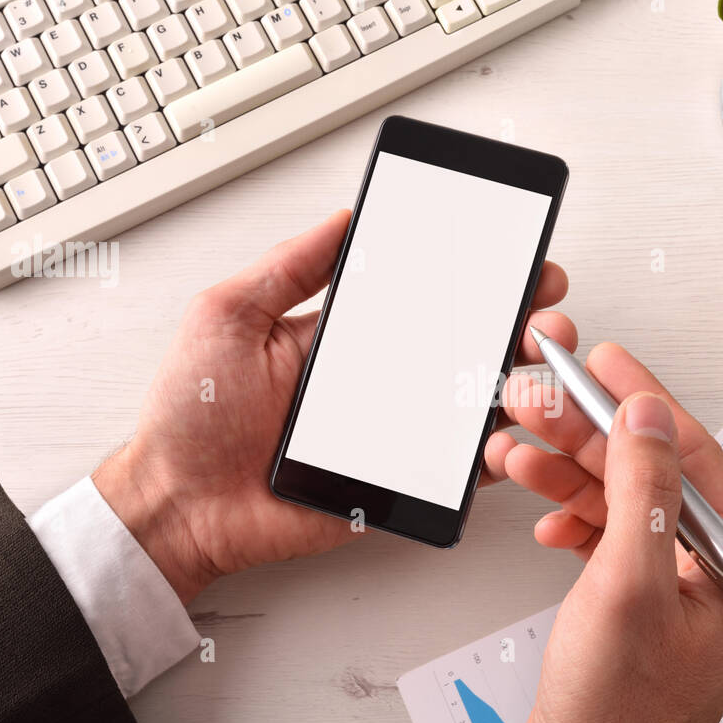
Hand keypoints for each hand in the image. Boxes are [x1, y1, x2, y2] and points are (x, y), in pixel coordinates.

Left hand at [93, 210, 575, 603]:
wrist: (178, 504)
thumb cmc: (191, 415)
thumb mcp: (230, 316)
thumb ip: (290, 267)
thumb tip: (344, 218)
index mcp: (344, 335)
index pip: (424, 296)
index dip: (475, 277)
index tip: (516, 257)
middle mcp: (377, 380)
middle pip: (465, 346)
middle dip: (518, 324)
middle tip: (543, 313)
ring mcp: (391, 432)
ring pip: (472, 404)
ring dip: (517, 382)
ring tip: (535, 367)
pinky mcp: (394, 482)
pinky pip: (455, 470)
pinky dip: (492, 454)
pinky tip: (509, 432)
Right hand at [486, 344, 722, 722]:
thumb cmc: (617, 722)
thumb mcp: (628, 587)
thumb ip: (642, 493)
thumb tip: (648, 418)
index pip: (694, 457)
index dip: (644, 400)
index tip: (603, 363)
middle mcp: (709, 575)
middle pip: (648, 474)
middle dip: (588, 434)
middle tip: (540, 402)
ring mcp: (669, 591)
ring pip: (619, 503)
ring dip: (567, 473)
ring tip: (520, 453)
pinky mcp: (632, 606)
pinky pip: (605, 540)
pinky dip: (570, 518)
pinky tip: (544, 513)